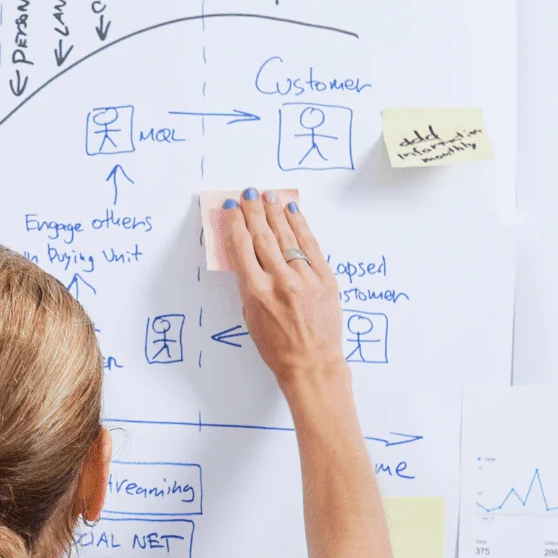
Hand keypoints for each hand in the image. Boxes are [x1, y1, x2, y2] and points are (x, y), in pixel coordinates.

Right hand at [221, 190, 347, 397]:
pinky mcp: (326, 278)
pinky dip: (300, 225)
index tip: (231, 208)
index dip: (235, 223)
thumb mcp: (250, 316)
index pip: (242, 247)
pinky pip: (310, 245)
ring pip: (287, 236)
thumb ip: (248, 284)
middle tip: (248, 193)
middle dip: (254, 211)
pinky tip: (293, 211)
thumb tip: (246, 255)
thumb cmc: (276, 347)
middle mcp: (280, 281)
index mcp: (256, 292)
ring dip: (275, 212)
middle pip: (263, 236)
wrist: (312, 364)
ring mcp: (306, 278)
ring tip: (268, 195)